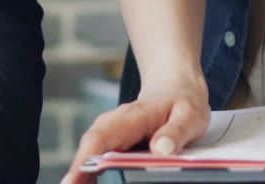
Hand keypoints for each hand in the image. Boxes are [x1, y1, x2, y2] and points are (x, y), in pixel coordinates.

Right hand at [61, 76, 210, 183]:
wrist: (175, 88)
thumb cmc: (182, 102)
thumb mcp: (189, 114)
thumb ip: (175, 132)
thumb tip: (160, 150)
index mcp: (132, 116)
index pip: (103, 136)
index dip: (87, 158)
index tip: (75, 176)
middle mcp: (115, 123)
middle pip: (90, 147)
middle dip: (77, 170)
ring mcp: (112, 133)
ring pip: (90, 153)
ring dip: (80, 173)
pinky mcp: (114, 143)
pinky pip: (97, 158)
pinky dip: (88, 172)